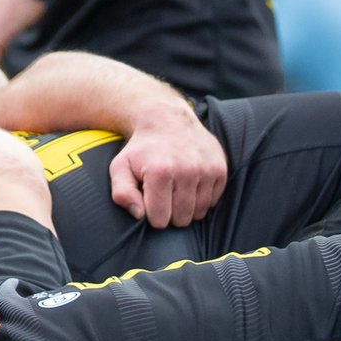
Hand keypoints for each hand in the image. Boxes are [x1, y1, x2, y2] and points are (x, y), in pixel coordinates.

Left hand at [109, 113, 227, 226]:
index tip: (149, 200)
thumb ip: (121, 193)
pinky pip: (212, 202)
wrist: (167, 120)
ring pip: (199, 213)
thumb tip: (140, 215)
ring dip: (186, 208)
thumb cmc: (141, 150)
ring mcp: (207, 170)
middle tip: (163, 196)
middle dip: (170, 214)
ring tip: (176, 191)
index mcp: (160, 172)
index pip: (160, 220)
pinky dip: (201, 199)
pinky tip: (190, 185)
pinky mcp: (220, 169)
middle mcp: (187, 171)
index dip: (152, 214)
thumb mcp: (120, 167)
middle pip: (181, 219)